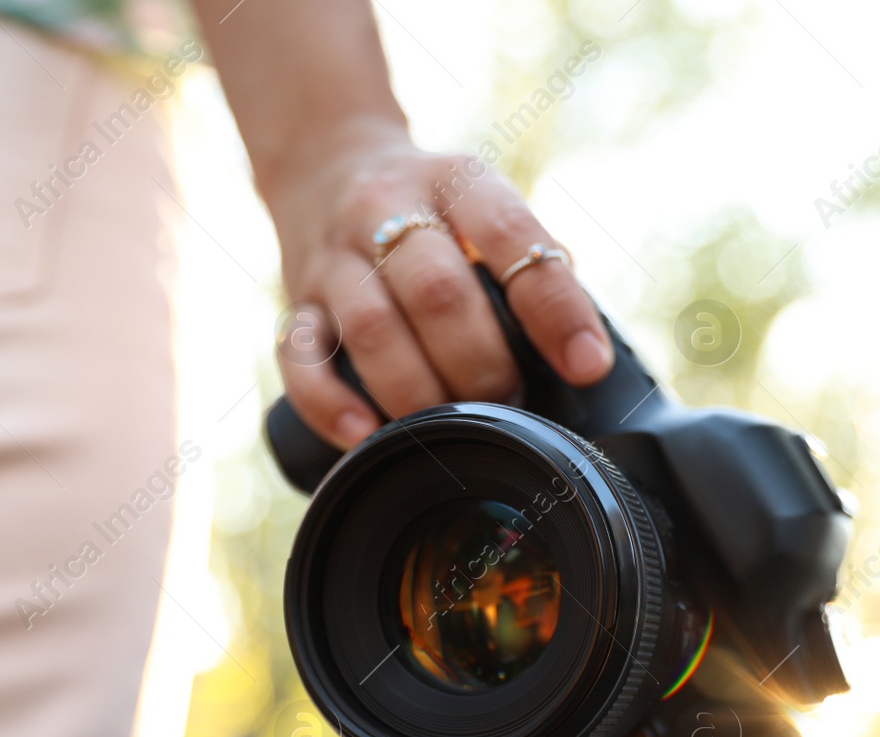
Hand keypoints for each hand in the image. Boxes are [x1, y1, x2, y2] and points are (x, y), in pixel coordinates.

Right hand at [264, 130, 614, 450]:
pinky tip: (364, 435)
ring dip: (419, 392)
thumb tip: (583, 354)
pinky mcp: (293, 300)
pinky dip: (330, 402)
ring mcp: (333, 257)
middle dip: (482, 363)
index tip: (586, 364)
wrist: (323, 158)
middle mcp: (384, 209)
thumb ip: (529, 262)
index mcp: (454, 181)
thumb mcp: (484, 201)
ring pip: (371, 330)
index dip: (553, 305)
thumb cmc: (432, 205)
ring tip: (453, 429)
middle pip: (435, 291)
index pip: (508, 234)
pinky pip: (298, 356)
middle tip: (510, 402)